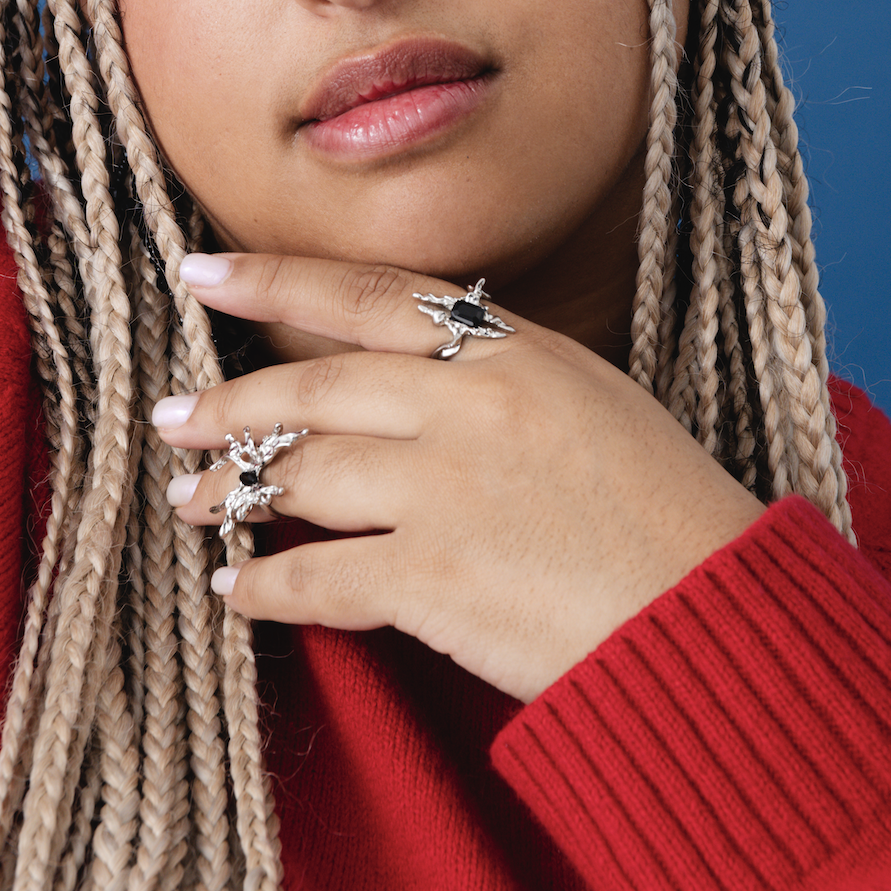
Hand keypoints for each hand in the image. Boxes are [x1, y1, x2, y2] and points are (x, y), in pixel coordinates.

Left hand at [153, 252, 762, 703]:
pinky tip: (239, 590)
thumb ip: (496, 376)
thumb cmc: (666, 513)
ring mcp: (446, 488)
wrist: (716, 619)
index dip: (273, 279)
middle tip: (174, 419)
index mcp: (510, 351)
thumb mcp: (591, 402)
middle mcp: (468, 404)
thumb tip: (405, 378)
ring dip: (234, 493)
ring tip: (194, 504)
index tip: (201, 270)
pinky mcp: (435, 579)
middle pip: (311, 388)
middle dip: (228, 405)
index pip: (366, 294)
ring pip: (301, 475)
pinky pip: (317, 575)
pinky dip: (267, 585)